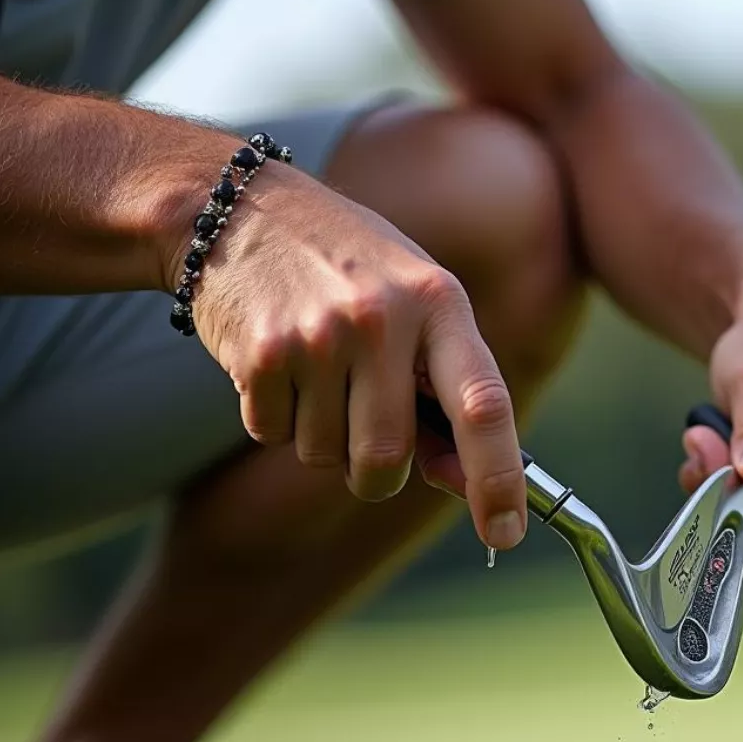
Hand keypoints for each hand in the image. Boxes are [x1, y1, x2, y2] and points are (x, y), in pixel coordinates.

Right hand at [169, 165, 526, 550]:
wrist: (236, 208)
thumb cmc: (348, 269)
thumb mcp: (415, 307)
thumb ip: (444, 391)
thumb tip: (466, 481)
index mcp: (440, 304)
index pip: (485, 406)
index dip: (499, 478)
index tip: (506, 533)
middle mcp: (384, 319)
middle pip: (387, 459)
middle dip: (377, 472)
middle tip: (363, 428)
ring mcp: (320, 336)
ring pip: (327, 457)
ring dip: (323, 439)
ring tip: (316, 370)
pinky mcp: (261, 353)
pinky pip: (274, 435)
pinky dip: (275, 418)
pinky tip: (278, 362)